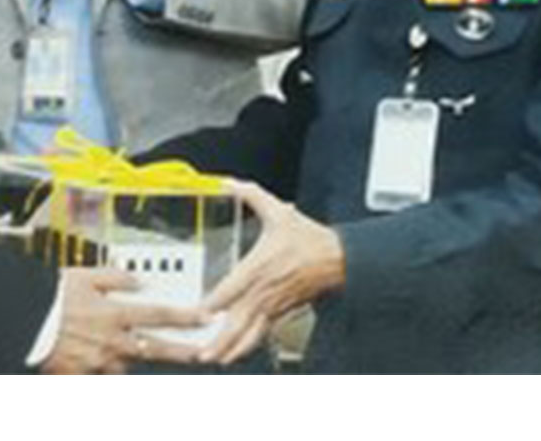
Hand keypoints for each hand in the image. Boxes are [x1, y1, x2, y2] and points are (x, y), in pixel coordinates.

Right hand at [41, 268, 207, 373]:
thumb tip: (137, 281)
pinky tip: (95, 356)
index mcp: (115, 314)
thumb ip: (114, 278)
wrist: (23, 321)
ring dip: (131, 356)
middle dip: (183, 351)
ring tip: (121, 346)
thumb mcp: (82, 276)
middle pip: (158, 349)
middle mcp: (113, 341)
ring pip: (127, 364)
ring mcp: (100, 362)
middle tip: (202, 352)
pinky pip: (101, 372)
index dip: (187, 317)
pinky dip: (103, 365)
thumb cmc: (50, 298)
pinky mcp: (85, 375)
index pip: (161, 316)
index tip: (207, 318)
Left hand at [198, 181, 345, 365]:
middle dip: (220, 337)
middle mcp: (265, 289)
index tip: (202, 312)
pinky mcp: (282, 311)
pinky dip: (248, 345)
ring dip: (232, 347)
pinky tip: (235, 354)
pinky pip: (262, 332)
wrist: (338, 258)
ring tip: (214, 359)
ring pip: (250, 331)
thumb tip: (229, 182)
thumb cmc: (308, 237)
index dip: (217, 301)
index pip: (234, 286)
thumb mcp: (278, 211)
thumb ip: (251, 194)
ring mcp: (274, 303)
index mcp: (260, 265)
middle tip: (202, 352)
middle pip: (239, 318)